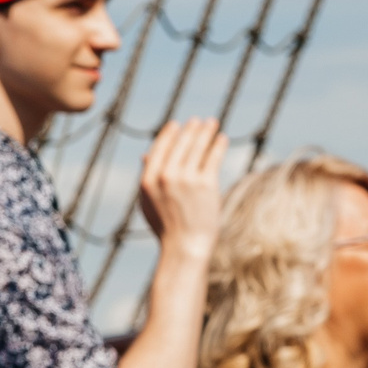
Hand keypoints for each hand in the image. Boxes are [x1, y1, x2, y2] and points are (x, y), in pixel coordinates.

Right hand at [134, 118, 227, 246]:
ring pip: (198, 146)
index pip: (160, 148)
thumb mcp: (148, 201)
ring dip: (206, 131)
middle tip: (199, 121)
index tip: (177, 125)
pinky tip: (221, 138)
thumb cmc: (166, 226)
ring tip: (212, 123)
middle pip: (180, 143)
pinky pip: (212, 157)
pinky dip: (218, 145)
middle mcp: (166, 176)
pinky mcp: (206, 183)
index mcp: (148, 180)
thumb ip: (147, 177)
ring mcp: (186, 179)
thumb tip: (146, 154)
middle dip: (191, 129)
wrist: (185, 246)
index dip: (170, 134)